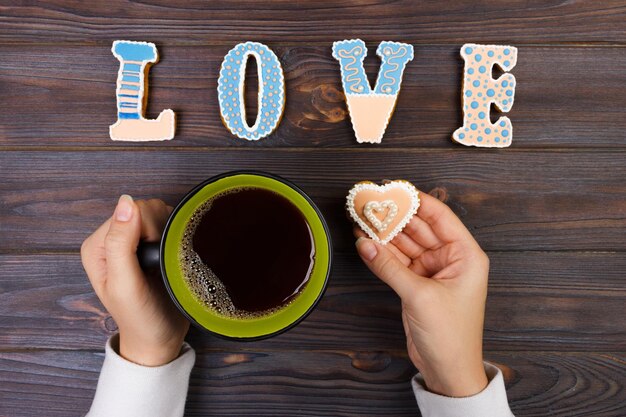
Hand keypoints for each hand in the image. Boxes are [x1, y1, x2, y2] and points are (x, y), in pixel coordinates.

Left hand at [81, 195, 189, 365]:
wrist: (160, 338)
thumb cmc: (140, 318)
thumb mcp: (125, 284)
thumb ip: (120, 243)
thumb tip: (126, 202)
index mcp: (98, 245)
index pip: (131, 210)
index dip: (148, 231)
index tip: (149, 259)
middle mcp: (114, 239)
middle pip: (146, 209)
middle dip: (160, 233)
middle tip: (157, 263)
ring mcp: (134, 241)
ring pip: (161, 213)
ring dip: (170, 235)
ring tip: (165, 262)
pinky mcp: (153, 245)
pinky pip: (170, 224)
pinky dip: (177, 236)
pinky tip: (172, 257)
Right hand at [354, 191, 488, 396]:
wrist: (448, 369)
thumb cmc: (452, 336)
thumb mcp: (419, 296)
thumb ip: (389, 267)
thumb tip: (366, 244)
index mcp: (466, 255)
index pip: (439, 215)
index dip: (416, 200)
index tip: (394, 188)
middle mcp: (451, 259)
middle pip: (418, 228)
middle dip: (393, 217)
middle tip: (370, 204)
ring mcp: (433, 272)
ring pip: (405, 244)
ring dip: (384, 234)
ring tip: (361, 220)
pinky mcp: (417, 284)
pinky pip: (397, 261)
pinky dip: (381, 253)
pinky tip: (365, 242)